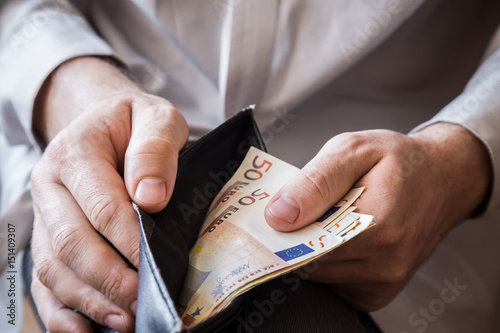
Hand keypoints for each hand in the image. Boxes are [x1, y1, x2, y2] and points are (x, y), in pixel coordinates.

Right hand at [30, 57, 187, 331]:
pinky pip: (44, 279)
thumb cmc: (133, 123)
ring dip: (89, 299)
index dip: (127, 239)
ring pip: (54, 267)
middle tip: (143, 303)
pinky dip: (61, 311)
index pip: (101, 205)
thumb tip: (151, 197)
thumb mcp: (156, 118)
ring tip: (126, 321)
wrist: (103, 122)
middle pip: (71, 242)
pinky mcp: (47, 237)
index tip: (153, 265)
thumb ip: (155, 150)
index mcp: (75, 152)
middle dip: (109, 278)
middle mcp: (50, 186)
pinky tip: (85, 330)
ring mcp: (44, 215)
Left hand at [264, 123, 490, 310]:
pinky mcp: (378, 293)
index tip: (275, 215)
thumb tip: (278, 215)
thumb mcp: (353, 150)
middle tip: (307, 208)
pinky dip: (328, 263)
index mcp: (377, 225)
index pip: (305, 246)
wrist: (443, 179)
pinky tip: (342, 238)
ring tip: (330, 219)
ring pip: (318, 276)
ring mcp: (382, 283)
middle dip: (296, 237)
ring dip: (313, 249)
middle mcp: (384, 263)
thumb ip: (314, 182)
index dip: (282, 231)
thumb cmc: (400, 161)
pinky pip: (333, 284)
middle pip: (308, 263)